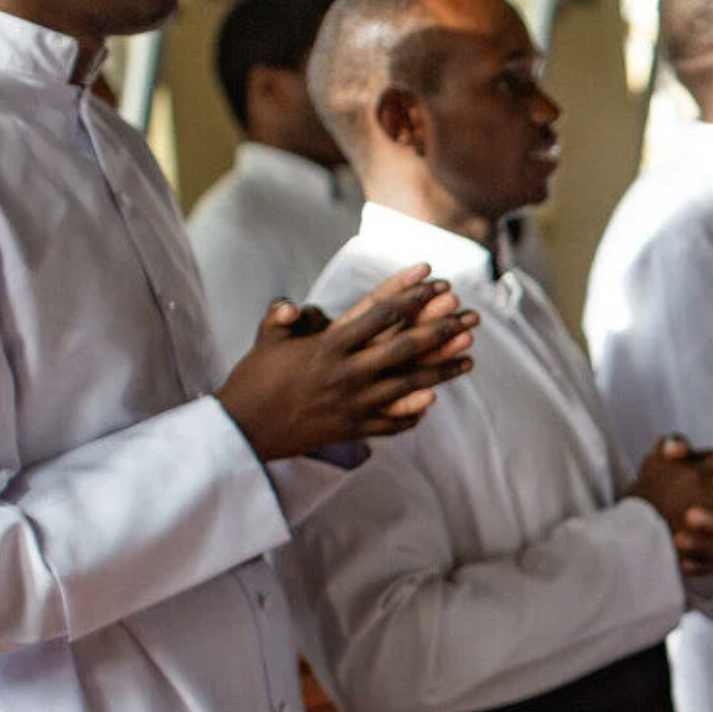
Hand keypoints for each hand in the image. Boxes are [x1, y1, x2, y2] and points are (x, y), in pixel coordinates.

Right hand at [216, 264, 478, 459]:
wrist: (242, 430)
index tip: (436, 281)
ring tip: (470, 359)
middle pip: (404, 348)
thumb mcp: (266, 341)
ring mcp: (353, 403)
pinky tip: (432, 401)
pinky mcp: (353, 428)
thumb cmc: (253, 379)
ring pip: (408, 385)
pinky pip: (392, 421)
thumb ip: (282, 317)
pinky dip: (413, 411)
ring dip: (442, 371)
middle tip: (469, 317)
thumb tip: (294, 306)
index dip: (410, 296)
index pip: (378, 315)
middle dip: (440, 330)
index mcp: (328, 347)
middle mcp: (346, 374)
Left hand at [629, 436, 712, 577]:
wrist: (637, 513)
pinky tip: (680, 561)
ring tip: (678, 539)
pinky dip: (696, 565)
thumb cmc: (661, 483)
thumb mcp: (665, 459)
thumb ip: (673, 445)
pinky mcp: (704, 561)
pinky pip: (707, 568)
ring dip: (703, 543)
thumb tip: (674, 450)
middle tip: (693, 514)